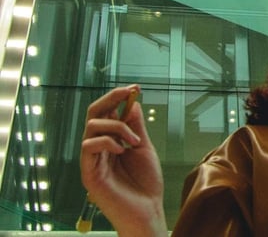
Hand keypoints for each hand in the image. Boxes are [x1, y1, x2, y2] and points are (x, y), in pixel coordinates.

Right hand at [80, 85, 166, 236]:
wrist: (148, 210)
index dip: (117, 97)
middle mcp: (98, 149)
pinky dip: (108, 141)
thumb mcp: (144, 147)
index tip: (134, 88)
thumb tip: (132, 103)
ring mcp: (92, 160)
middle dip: (111, 98)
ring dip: (117, 126)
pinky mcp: (89, 173)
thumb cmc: (145, 184)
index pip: (106, 112)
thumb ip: (135, 127)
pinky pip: (89, 146)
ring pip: (92, 126)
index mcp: (110, 141)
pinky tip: (123, 150)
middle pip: (93, 114)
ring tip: (134, 141)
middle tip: (129, 92)